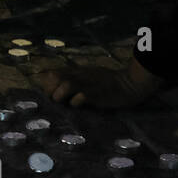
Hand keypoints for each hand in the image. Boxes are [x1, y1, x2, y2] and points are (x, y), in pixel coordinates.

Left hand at [36, 59, 162, 108]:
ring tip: (64, 102)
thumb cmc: (107, 82)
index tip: (50, 93)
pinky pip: (81, 97)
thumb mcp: (88, 76)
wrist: (130, 84)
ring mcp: (88, 84)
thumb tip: (56, 84)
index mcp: (76, 71)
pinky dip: (76, 102)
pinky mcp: (97, 94)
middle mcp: (79, 76)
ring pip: (66, 85)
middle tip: (56, 99)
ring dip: (60, 96)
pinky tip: (78, 105)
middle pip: (54, 77)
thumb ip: (73, 78)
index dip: (46, 84)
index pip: (51, 73)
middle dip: (50, 90)